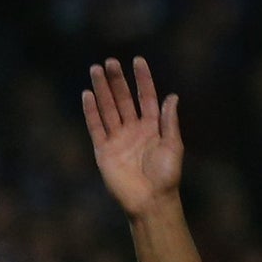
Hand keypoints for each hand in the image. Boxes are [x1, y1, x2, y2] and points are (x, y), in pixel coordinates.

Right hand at [83, 57, 181, 219]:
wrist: (150, 200)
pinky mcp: (104, 149)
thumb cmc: (166, 176)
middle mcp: (135, 130)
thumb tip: (172, 96)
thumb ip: (170, 121)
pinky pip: (96, 126)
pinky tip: (88, 94)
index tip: (138, 61)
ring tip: (95, 69)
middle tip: (110, 62)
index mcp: (154, 128)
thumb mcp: (173, 146)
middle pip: (124, 99)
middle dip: (117, 80)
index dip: (143, 80)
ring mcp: (118, 138)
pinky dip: (91, 111)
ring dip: (102, 90)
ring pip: (108, 108)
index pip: (147, 98)